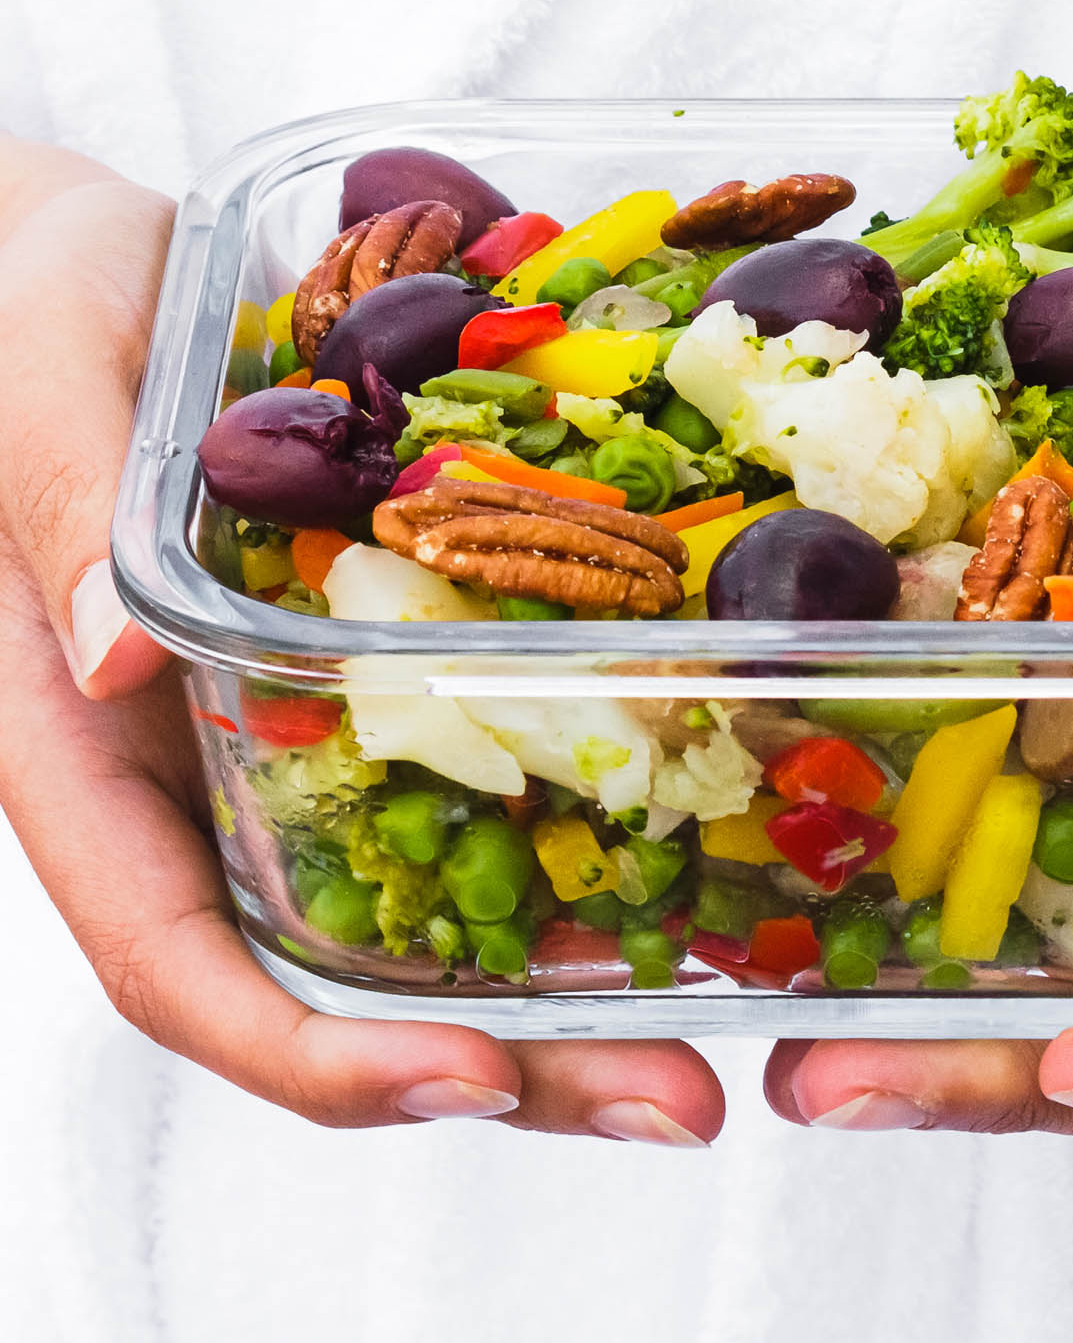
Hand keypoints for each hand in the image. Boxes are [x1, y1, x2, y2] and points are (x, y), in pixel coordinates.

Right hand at [0, 140, 722, 1143]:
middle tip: (678, 1094)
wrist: (63, 248)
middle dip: (504, 1057)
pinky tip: (704, 806)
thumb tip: (112, 665)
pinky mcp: (373, 636)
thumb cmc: (15, 304)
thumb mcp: (30, 384)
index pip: (172, 959)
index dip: (313, 1051)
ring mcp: (294, 710)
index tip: (470, 1080)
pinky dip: (584, 792)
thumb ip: (59, 517)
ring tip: (731, 994)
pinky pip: (481, 738)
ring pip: (431, 880)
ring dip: (573, 957)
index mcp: (83, 746)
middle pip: (339, 966)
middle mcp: (198, 762)